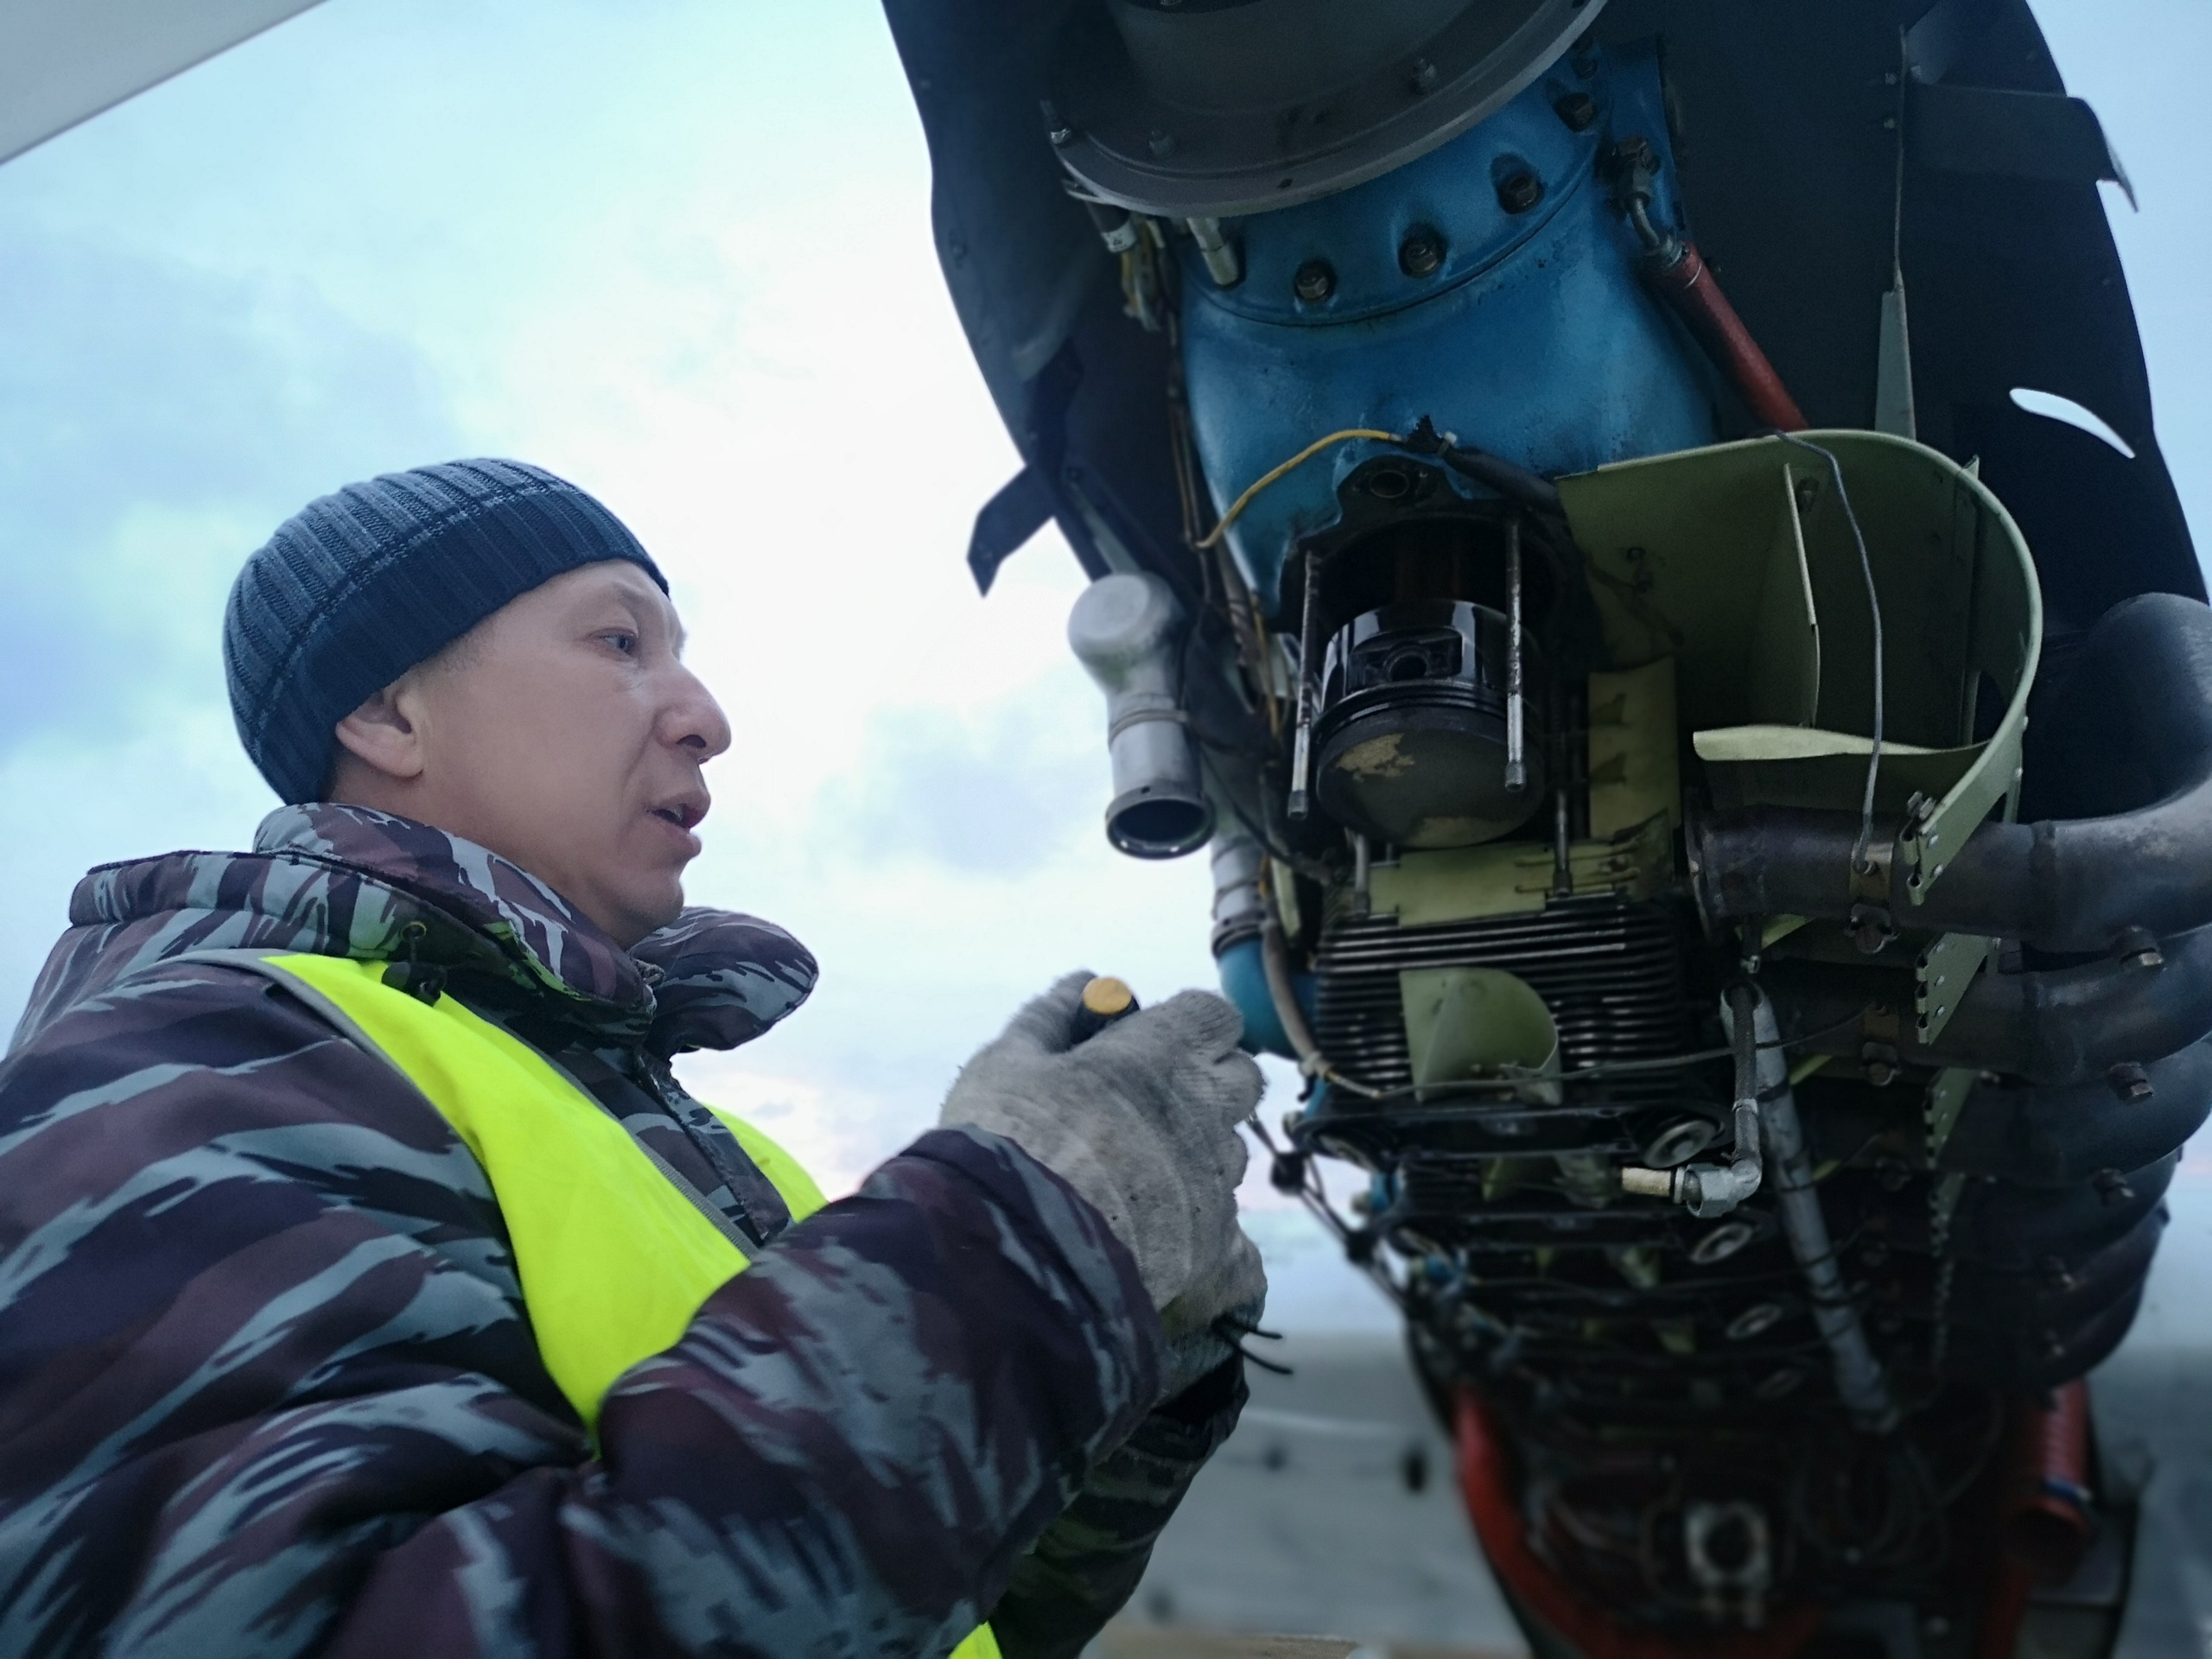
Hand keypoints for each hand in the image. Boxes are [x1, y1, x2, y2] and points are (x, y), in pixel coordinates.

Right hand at [939, 972, 1266, 1328]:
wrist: (1013, 1250)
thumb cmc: (1005, 1139)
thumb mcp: (1009, 1060)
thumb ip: (1052, 1016)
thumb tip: (1084, 983)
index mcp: (1162, 1054)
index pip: (1216, 1016)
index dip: (1188, 1025)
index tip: (1153, 1039)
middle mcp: (1205, 1111)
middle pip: (1241, 1078)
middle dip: (1207, 1081)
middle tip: (1147, 1102)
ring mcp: (1214, 1181)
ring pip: (1230, 1154)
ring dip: (1198, 1155)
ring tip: (1135, 1177)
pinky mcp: (1214, 1247)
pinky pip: (1237, 1240)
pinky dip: (1211, 1236)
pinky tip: (1171, 1240)